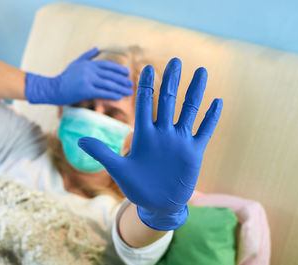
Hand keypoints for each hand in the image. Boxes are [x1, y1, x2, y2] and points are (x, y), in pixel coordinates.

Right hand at [24, 47, 133, 104]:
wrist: (53, 88)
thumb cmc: (64, 77)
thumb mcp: (76, 63)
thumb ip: (87, 55)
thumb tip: (97, 48)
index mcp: (89, 64)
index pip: (107, 65)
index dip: (118, 69)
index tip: (127, 73)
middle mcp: (89, 70)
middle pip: (110, 75)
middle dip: (122, 80)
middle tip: (131, 84)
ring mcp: (87, 80)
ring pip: (108, 84)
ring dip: (120, 88)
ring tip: (129, 92)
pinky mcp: (85, 90)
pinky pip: (102, 93)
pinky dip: (112, 95)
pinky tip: (119, 97)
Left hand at [78, 58, 222, 230]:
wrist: (157, 203)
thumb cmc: (137, 187)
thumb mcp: (119, 169)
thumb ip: (103, 153)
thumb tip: (79, 141)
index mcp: (144, 135)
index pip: (144, 104)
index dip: (145, 86)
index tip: (147, 67)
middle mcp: (163, 133)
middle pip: (168, 101)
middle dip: (172, 81)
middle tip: (176, 60)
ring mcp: (179, 141)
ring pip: (188, 111)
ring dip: (195, 92)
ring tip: (202, 71)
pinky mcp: (194, 151)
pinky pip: (204, 130)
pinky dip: (211, 117)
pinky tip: (218, 101)